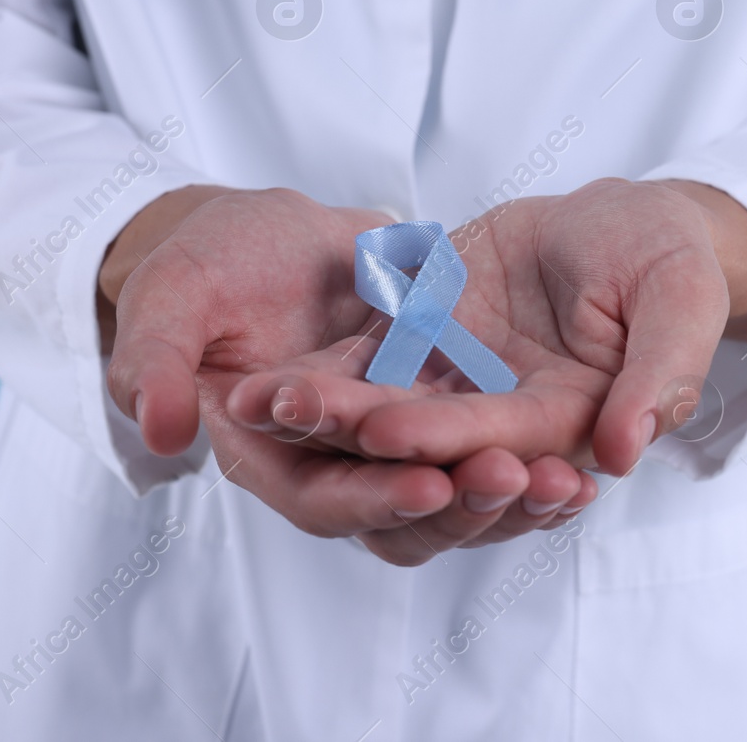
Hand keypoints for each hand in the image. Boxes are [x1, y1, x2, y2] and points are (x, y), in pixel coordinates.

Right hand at [101, 185, 596, 565]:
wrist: (253, 233)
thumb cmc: (200, 263)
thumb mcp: (168, 299)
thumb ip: (158, 362)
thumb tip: (164, 426)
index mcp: (265, 457)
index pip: (323, 500)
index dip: (375, 498)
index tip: (434, 484)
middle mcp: (334, 466)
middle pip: (405, 513)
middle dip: (469, 505)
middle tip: (532, 485)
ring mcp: (386, 443)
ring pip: (455, 490)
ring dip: (513, 495)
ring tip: (575, 483)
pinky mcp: (429, 407)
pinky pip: (483, 443)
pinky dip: (529, 452)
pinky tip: (587, 449)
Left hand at [226, 178, 746, 476]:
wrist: (625, 223)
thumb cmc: (666, 259)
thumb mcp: (683, 300)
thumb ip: (661, 374)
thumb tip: (625, 449)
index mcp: (570, 420)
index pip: (505, 439)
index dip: (450, 438)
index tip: (392, 432)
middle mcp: (502, 415)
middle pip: (428, 440)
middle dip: (359, 434)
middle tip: (295, 416)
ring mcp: (457, 383)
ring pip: (382, 408)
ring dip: (321, 413)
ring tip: (259, 400)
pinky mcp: (423, 343)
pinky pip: (364, 362)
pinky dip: (318, 372)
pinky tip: (262, 374)